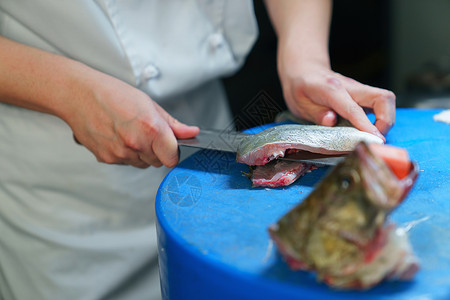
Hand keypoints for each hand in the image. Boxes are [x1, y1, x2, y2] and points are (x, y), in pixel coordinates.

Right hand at [64, 70, 198, 168]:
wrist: (78, 94)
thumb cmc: (112, 94)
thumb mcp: (149, 104)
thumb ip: (172, 124)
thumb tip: (191, 133)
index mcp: (151, 128)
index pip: (173, 158)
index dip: (173, 152)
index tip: (170, 145)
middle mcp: (136, 144)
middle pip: (158, 162)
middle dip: (157, 150)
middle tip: (144, 131)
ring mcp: (120, 154)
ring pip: (141, 163)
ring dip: (140, 152)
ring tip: (129, 131)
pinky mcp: (106, 159)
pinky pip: (125, 162)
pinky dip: (124, 153)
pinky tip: (117, 136)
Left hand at [279, 61, 394, 140]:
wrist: (304, 70)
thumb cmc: (300, 87)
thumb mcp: (299, 103)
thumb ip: (315, 113)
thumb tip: (331, 121)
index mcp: (332, 90)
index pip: (354, 109)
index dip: (366, 125)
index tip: (375, 139)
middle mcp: (351, 88)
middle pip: (384, 98)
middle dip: (386, 121)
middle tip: (373, 138)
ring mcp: (359, 90)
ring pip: (386, 100)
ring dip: (386, 120)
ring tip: (371, 136)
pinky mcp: (362, 95)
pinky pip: (380, 104)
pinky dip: (381, 118)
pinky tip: (367, 129)